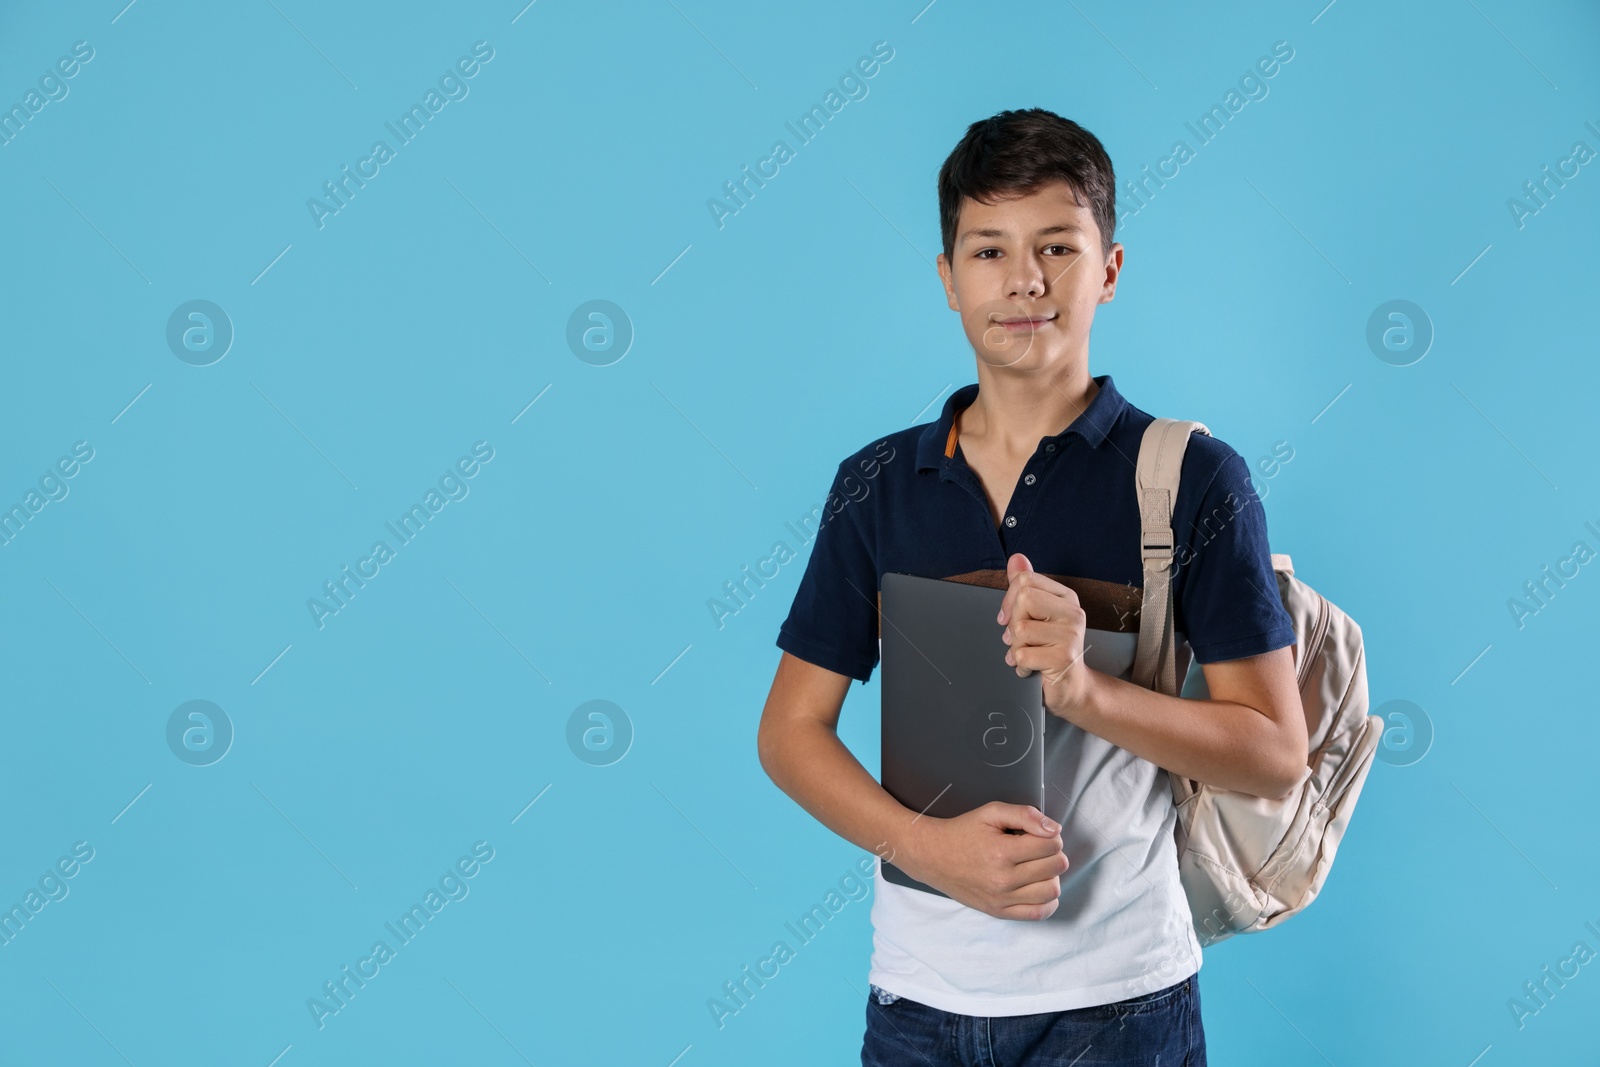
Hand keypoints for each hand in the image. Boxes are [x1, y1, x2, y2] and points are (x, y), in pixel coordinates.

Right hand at [898, 801, 1067, 919]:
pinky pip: (1038, 913)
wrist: (933, 856)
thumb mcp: (991, 812)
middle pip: (1054, 867)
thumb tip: (1054, 829)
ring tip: (1038, 867)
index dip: (1051, 835)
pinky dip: (1047, 901)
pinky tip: (1038, 886)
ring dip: (1052, 876)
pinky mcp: (998, 912)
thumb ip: (1025, 815)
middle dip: (1053, 853)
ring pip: (1051, 891)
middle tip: (1039, 847)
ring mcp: (1001, 899)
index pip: (1050, 845)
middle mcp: (1002, 879)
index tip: (1040, 833)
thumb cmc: (963, 832)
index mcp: (1001, 851)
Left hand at [998, 552, 1094, 721]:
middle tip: (1021, 640)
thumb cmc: (1050, 650)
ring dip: (1015, 648)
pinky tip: (1032, 669)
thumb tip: (1016, 559)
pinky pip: (1022, 655)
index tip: (1008, 618)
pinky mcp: (1064, 658)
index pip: (1025, 580)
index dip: (1008, 599)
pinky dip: (1019, 666)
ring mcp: (1071, 635)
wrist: (1072, 688)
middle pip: (1023, 599)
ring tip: (1029, 655)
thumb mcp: (1037, 615)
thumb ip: (1025, 586)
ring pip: (1020, 629)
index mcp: (1066, 598)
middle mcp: (1073, 613)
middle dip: (1013, 624)